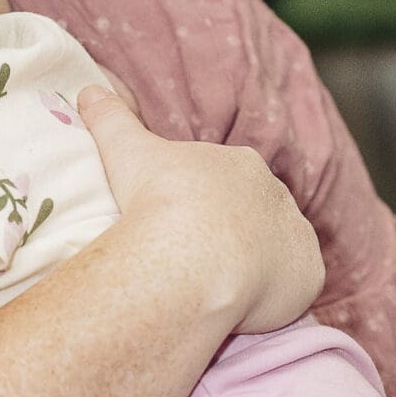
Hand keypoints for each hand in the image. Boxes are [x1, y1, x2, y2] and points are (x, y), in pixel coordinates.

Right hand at [77, 85, 323, 334]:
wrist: (191, 255)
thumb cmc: (157, 199)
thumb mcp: (125, 150)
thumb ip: (110, 116)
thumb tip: (87, 89)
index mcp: (239, 163)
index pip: (226, 184)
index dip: (204, 206)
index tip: (180, 227)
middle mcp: (275, 193)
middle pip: (255, 216)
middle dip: (232, 235)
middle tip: (196, 263)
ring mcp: (296, 234)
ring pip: (278, 251)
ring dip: (257, 266)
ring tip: (219, 289)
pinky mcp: (308, 274)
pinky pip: (296, 285)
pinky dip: (277, 295)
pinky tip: (245, 307)